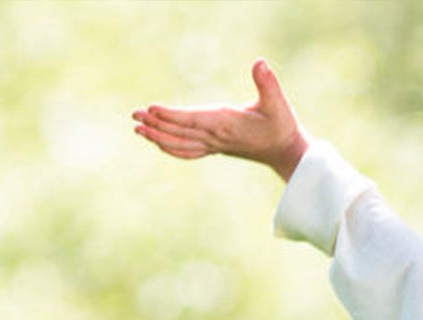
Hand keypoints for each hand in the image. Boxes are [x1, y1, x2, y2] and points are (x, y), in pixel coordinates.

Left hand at [133, 59, 307, 181]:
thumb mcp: (278, 104)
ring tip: (139, 130)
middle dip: (157, 126)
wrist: (287, 153)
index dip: (171, 116)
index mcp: (226, 125)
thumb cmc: (282, 127)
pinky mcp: (216, 147)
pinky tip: (159, 143)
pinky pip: (189, 151)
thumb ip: (268, 84)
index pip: (193, 120)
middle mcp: (217, 138)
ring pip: (181, 145)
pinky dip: (172, 148)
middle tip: (134, 117)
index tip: (150, 109)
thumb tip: (260, 63)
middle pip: (181, 134)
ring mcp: (215, 145)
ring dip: (159, 138)